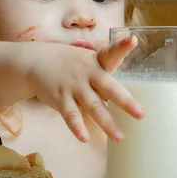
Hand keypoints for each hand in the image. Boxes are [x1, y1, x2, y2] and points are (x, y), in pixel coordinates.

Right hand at [25, 37, 145, 142]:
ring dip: (106, 122)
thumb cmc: (68, 63)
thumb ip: (104, 75)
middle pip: (108, 87)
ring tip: (119, 137)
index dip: (122, 47)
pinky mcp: (60, 98)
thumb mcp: (86, 60)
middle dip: (125, 101)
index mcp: (96, 63)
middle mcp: (87, 73)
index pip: (111, 54)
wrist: (35, 61)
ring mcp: (73, 86)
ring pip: (92, 106)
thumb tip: (123, 96)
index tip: (132, 40)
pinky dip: (77, 126)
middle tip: (141, 114)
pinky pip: (70, 114)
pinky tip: (84, 138)